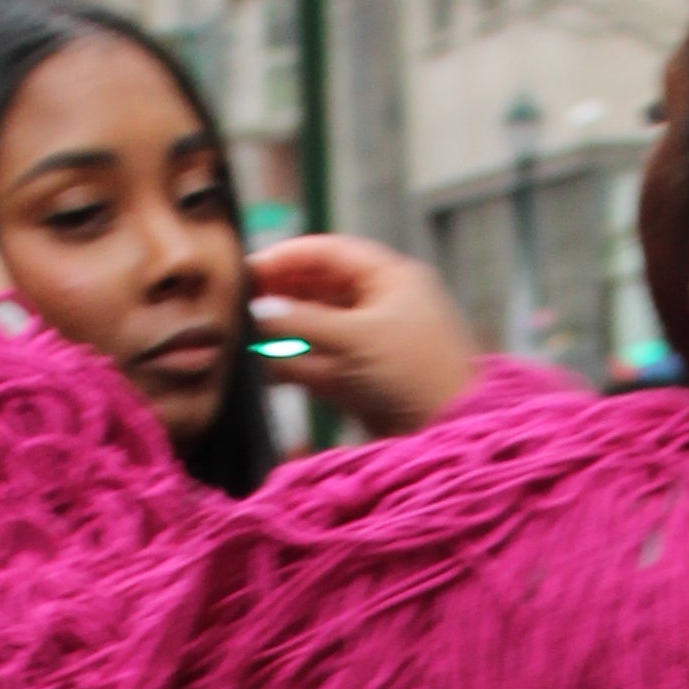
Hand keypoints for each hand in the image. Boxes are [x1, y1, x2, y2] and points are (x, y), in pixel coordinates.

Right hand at [249, 233, 483, 433]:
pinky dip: (292, 365)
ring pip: (315, 329)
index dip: (286, 257)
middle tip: (237, 306)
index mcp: (389, 278)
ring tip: (243, 339)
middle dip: (279, 297)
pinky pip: (319, 363)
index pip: (329, 252)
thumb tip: (257, 312)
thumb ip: (301, 323)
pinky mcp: (361, 380)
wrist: (451, 436)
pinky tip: (263, 369)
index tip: (246, 270)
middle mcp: (379, 305)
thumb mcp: (355, 339)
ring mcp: (369, 344)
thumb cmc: (416, 374)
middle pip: (318, 289)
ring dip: (281, 334)